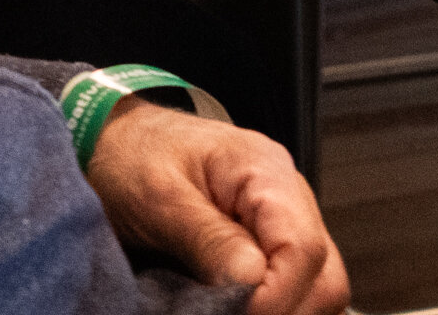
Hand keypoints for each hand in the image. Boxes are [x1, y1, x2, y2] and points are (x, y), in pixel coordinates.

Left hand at [89, 101, 348, 314]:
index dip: (275, 298)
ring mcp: (280, 222)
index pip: (302, 248)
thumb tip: (252, 281)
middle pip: (324, 274)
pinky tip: (242, 310)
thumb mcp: (158, 197)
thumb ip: (207, 237)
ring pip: (317, 286)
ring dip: (282, 310)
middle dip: (286, 311)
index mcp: (265, 171)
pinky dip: (275, 307)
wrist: (113, 139)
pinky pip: (294, 286)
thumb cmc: (132, 156)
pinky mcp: (267, 244)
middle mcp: (287, 197)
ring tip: (233, 313)